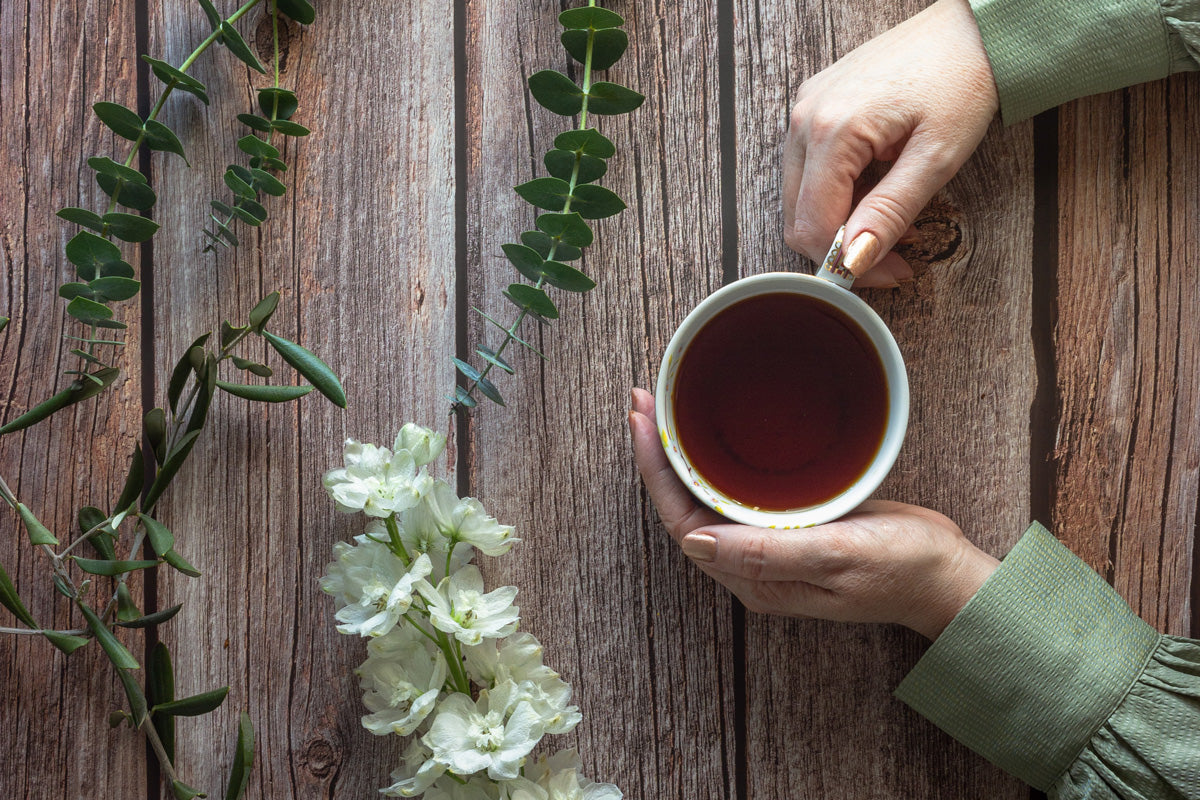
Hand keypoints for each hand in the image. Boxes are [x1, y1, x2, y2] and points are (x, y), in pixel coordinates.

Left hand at [628, 388, 997, 638]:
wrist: (947, 574)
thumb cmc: (902, 569)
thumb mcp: (840, 555)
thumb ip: (771, 553)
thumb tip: (697, 540)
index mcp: (755, 578)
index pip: (683, 523)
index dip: (655, 473)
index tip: (642, 421)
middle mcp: (752, 564)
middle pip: (685, 506)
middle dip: (657, 456)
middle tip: (642, 400)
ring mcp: (770, 546)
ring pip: (707, 497)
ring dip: (680, 455)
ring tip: (661, 408)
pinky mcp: (789, 525)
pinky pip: (736, 491)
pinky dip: (715, 458)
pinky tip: (711, 433)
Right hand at [783, 0, 998, 286]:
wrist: (969, 30)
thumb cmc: (961, 82)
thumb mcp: (935, 157)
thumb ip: (890, 211)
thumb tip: (854, 260)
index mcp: (831, 130)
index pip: (813, 226)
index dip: (849, 264)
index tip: (891, 273)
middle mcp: (805, 119)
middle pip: (798, 217)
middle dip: (843, 247)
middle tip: (895, 254)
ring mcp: (804, 110)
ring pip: (800, 197)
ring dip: (842, 221)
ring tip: (895, 218)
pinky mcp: (813, 106)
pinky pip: (809, 170)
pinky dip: (839, 193)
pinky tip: (879, 188)